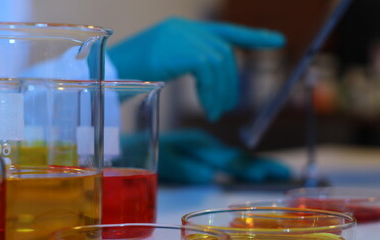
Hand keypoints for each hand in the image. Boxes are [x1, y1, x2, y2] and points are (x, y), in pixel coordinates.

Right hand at [108, 16, 284, 120]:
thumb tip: (213, 80)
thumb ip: (188, 64)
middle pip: (224, 52)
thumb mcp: (162, 66)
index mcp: (181, 30)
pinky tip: (208, 108)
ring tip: (215, 112)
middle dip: (231, 82)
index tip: (276, 40)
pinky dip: (212, 92)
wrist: (104, 76)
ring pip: (220, 62)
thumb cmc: (127, 77)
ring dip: (221, 91)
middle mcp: (184, 28)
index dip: (252, 35)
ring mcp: (182, 36)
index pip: (224, 30)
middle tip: (225, 107)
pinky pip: (209, 70)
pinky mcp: (181, 48)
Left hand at [157, 129, 290, 183]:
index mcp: (201, 146)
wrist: (133, 140)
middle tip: (285, 173)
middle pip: (239, 159)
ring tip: (275, 172)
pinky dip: (241, 166)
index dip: (252, 168)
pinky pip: (225, 161)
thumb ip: (186, 167)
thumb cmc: (145, 148)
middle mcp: (206, 147)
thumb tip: (210, 176)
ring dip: (255, 165)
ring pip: (234, 159)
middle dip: (263, 166)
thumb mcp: (163, 158)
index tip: (271, 174)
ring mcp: (205, 150)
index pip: (232, 160)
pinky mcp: (201, 154)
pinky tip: (249, 171)